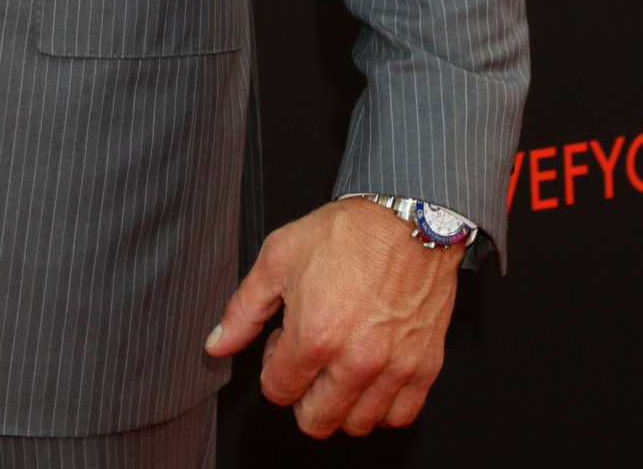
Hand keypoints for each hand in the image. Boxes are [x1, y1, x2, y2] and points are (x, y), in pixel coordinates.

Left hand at [206, 199, 462, 437]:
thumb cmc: (347, 233)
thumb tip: (217, 345)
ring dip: (341, 404)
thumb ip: (243, 310)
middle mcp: (355, 361)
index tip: (282, 344)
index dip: (273, 368)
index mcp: (314, 336)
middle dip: (301, 396)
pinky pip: (400, 417)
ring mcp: (393, 368)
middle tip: (307, 360)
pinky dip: (383, 406)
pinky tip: (371, 377)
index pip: (278, 392)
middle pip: (316, 422)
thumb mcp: (278, 258)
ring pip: (357, 425)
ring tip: (338, 364)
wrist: (406, 217)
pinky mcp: (424, 368)